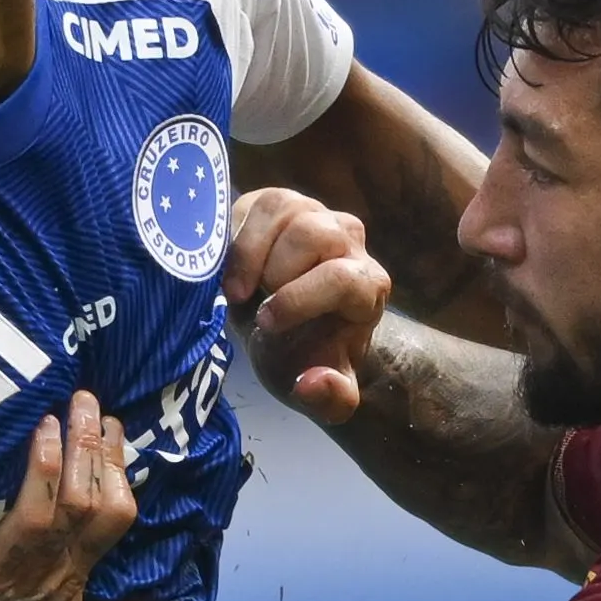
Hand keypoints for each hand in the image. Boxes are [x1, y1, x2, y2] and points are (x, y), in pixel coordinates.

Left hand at [0, 390, 151, 600]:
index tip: (113, 426)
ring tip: (44, 419)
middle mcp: (41, 559)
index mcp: (75, 572)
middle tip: (84, 398)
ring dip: (43, 458)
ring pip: (32, 501)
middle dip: (85, 442)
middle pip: (77, 492)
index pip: (111, 510)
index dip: (116, 465)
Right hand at [222, 187, 390, 425]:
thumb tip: (313, 382)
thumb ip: (329, 399)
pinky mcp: (282, 202)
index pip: (344, 278)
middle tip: (255, 304)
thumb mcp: (317, 392)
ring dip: (254, 253)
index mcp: (368, 287)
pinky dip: (238, 236)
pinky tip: (231, 268)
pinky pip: (260, 201)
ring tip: (242, 288)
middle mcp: (350, 243)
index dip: (299, 300)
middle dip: (275, 274)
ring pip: (288, 210)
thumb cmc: (302, 356)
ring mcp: (317, 214)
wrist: (284, 329)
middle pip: (315, 235)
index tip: (265, 325)